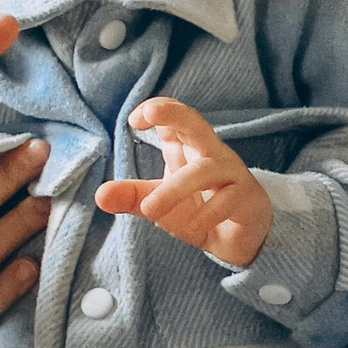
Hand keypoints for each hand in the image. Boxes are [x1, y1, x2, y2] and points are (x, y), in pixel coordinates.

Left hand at [96, 101, 272, 267]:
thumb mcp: (160, 203)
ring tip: (150, 209)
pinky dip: (206, 217)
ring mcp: (231, 174)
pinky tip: (193, 230)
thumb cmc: (200, 209)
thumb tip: (100, 195)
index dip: (157, 110)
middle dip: (173, 113)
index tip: (133, 120)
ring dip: (175, 189)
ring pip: (204, 170)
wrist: (242, 237)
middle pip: (195, 123)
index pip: (175, 118)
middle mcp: (211, 154)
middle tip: (148, 114)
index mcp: (189, 148)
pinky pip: (226, 201)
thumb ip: (133, 197)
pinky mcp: (247, 198)